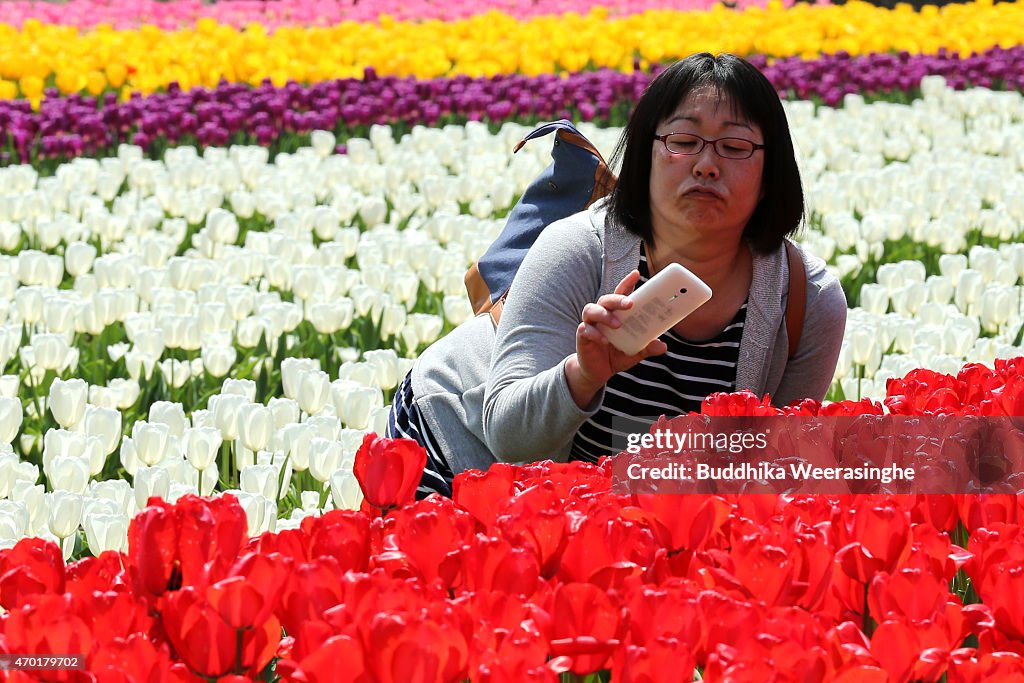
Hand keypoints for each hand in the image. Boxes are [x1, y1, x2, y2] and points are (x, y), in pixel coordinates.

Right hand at [565, 269, 667, 408]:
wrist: (597, 372)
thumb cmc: (615, 355)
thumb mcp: (634, 352)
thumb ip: (647, 347)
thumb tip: (663, 346)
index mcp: (615, 314)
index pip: (620, 293)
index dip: (627, 283)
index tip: (636, 274)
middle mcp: (601, 315)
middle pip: (606, 299)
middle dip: (618, 299)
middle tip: (630, 304)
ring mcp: (590, 324)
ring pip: (591, 310)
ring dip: (605, 315)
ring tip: (617, 325)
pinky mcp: (582, 336)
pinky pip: (585, 329)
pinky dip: (595, 333)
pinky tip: (604, 340)